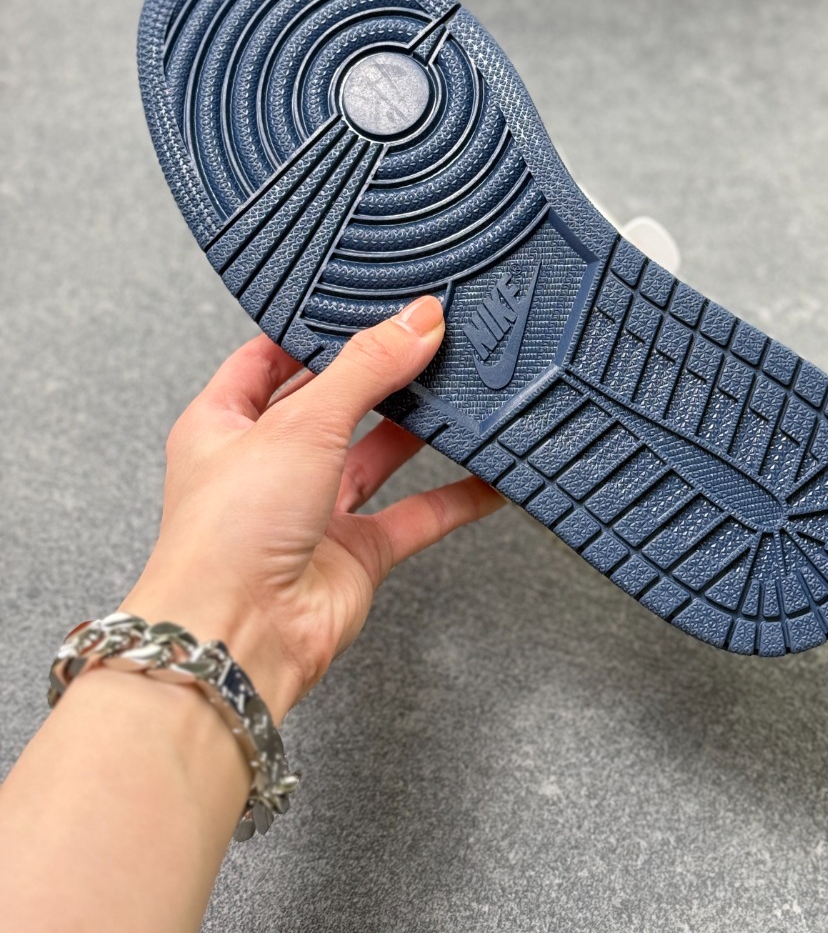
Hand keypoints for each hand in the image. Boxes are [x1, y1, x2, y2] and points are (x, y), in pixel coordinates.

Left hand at [121, 296, 502, 721]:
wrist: (238, 638)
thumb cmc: (227, 535)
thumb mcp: (301, 422)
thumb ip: (367, 368)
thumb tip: (417, 321)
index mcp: (223, 424)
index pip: (266, 359)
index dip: (309, 332)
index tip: (359, 305)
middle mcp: (265, 467)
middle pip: (331, 404)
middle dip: (377, 376)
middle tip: (426, 339)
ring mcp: (310, 513)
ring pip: (375, 456)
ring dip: (416, 429)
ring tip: (459, 388)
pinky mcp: (354, 556)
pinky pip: (415, 515)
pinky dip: (454, 497)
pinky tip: (488, 476)